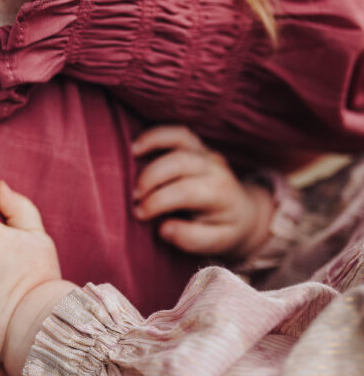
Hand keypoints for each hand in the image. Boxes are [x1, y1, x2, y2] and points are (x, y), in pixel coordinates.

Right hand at [132, 126, 275, 257]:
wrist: (245, 212)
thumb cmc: (224, 229)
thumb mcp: (215, 242)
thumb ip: (191, 239)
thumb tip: (164, 228)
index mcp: (219, 193)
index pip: (184, 191)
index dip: (157, 202)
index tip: (139, 215)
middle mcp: (215, 168)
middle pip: (180, 161)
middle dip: (150, 177)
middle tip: (133, 197)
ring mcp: (206, 154)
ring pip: (180, 138)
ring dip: (152, 143)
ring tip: (130, 155)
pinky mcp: (198, 147)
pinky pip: (177, 133)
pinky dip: (155, 134)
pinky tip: (137, 146)